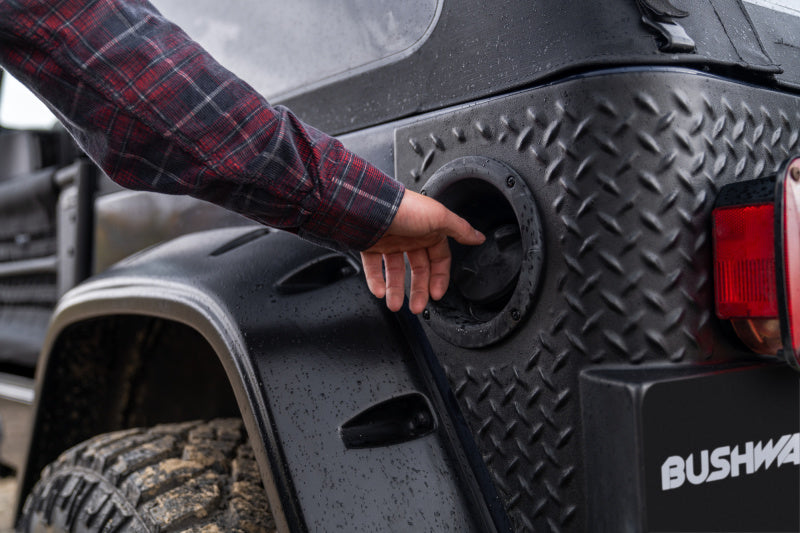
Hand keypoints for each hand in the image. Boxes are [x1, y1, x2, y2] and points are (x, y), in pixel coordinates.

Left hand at [361, 190, 484, 313]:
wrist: (371, 206)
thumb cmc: (405, 208)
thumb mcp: (440, 217)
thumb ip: (461, 229)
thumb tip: (478, 237)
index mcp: (429, 231)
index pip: (439, 259)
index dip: (440, 277)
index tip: (437, 293)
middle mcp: (410, 237)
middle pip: (418, 269)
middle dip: (419, 290)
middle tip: (418, 306)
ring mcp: (390, 241)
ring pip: (396, 271)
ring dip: (395, 290)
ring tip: (395, 305)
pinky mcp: (371, 245)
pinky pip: (373, 267)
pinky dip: (376, 281)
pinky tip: (379, 292)